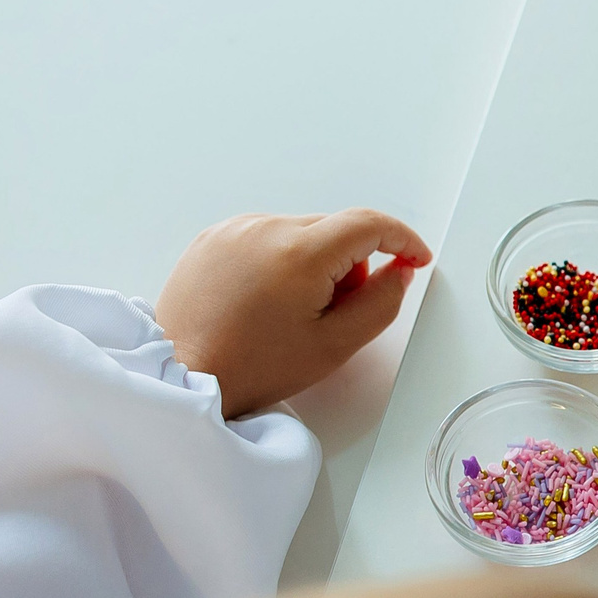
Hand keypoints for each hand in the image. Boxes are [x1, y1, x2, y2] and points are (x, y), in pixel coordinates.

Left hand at [155, 208, 432, 417]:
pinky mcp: (213, 238)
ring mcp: (234, 229)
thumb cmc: (251, 367)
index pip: (369, 224)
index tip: (416, 258)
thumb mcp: (335, 345)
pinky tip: (265, 302)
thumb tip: (399, 272)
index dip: (403, 240)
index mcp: (299, 252)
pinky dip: (281, 262)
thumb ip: (382, 303)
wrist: (181, 373)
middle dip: (351, 265)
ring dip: (314, 264)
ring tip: (291, 313)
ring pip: (301, 233)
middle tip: (335, 313)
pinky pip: (267, 237)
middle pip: (335, 230)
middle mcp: (265, 228)